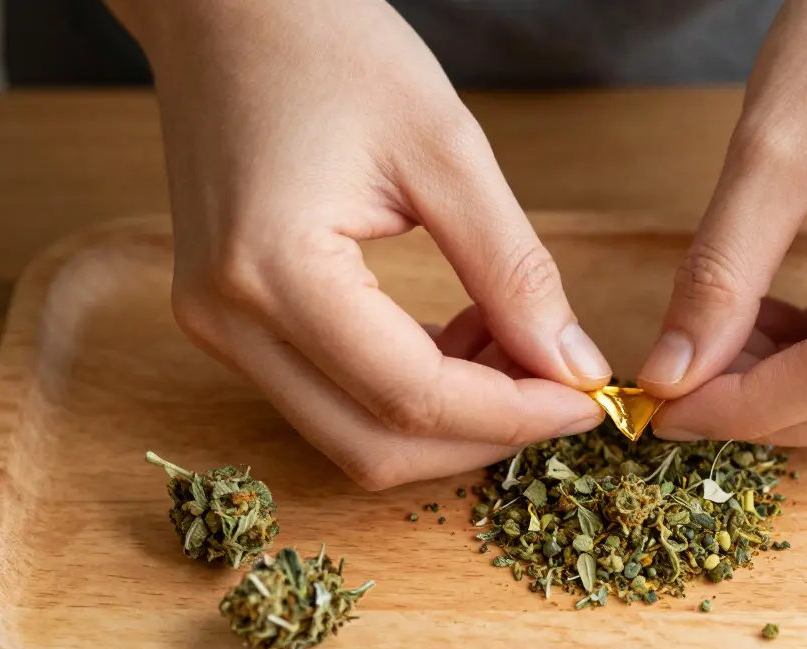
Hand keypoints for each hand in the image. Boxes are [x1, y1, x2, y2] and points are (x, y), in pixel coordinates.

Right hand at [108, 0, 607, 487]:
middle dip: (482, 435)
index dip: (512, 416)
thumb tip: (571, 364)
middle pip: (373, 447)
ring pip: (350, 435)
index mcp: (272, 270)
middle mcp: (228, 320)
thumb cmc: (329, 46)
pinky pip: (330, 395)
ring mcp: (218, 328)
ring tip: (514, 343)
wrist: (225, 10)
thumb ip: (512, 269)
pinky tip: (462, 336)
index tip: (588, 400)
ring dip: (448, 416)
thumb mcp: (445, 149)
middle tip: (559, 387)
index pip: (410, 397)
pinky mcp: (229, 321)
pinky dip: (408, 391)